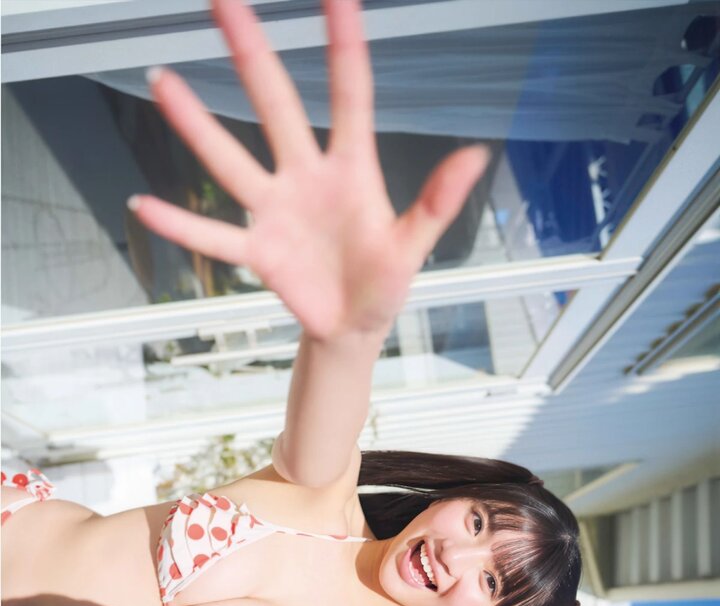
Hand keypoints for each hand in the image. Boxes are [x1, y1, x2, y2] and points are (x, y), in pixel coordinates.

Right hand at [131, 0, 487, 339]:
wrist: (352, 330)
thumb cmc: (383, 285)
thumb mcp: (413, 246)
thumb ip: (437, 202)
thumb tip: (475, 155)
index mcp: (351, 170)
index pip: (350, 94)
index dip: (343, 44)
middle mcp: (306, 178)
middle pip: (275, 106)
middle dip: (251, 54)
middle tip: (223, 1)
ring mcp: (275, 211)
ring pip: (231, 160)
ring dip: (196, 125)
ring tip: (162, 82)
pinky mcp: (257, 251)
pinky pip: (214, 237)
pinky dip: (181, 227)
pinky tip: (145, 205)